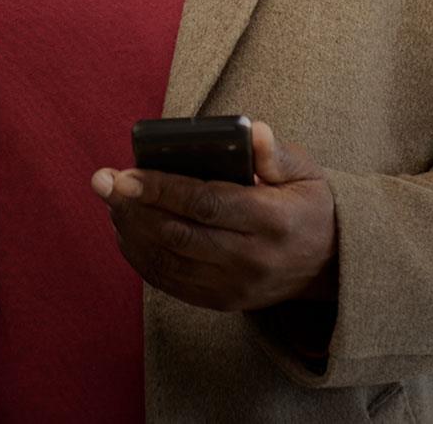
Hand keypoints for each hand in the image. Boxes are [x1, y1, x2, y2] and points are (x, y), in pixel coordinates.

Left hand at [90, 120, 337, 312]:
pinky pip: (169, 282)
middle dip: (133, 208)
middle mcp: (252, 259)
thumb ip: (276, 154)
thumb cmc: (308, 206)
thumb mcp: (306, 173)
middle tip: (103, 181)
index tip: (126, 174)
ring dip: (131, 230)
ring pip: (168, 260)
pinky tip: (125, 230)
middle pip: (178, 234)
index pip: (207, 205)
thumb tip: (253, 131)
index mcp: (272, 221)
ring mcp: (235, 286)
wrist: (329, 266)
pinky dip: (140, 257)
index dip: (162, 190)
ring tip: (110, 201)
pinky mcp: (221, 301)